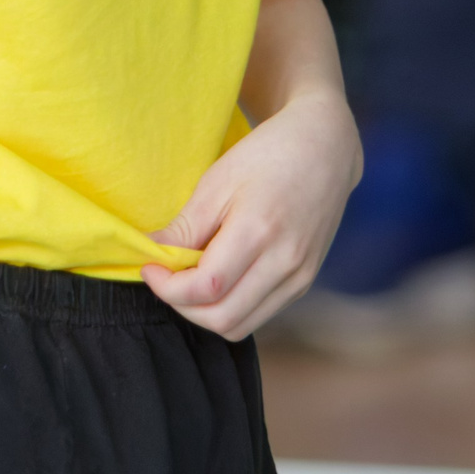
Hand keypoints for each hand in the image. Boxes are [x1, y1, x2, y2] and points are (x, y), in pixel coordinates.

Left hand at [140, 90, 358, 339]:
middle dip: (182, 306)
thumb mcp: (218, 181)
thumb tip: (152, 257)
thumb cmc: (267, 155)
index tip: (150, 268)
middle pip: (222, 317)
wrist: (324, 148)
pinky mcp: (305, 281)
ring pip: (240, 325)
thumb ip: (185, 227)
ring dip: (205, 313)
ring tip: (191, 280)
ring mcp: (300, 276)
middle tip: (166, 278)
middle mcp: (285, 262)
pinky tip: (221, 279)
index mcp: (259, 231)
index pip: (206, 287)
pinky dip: (231, 307)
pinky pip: (259, 314)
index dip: (168, 287)